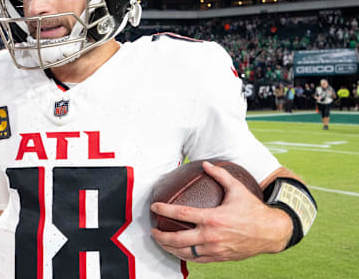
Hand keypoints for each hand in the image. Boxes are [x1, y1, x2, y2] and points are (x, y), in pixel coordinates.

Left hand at [150, 161, 291, 262]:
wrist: (271, 233)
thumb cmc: (253, 210)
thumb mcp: (238, 189)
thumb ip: (220, 175)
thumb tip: (206, 164)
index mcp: (213, 218)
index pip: (182, 214)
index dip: (164, 210)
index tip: (154, 207)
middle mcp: (212, 236)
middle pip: (178, 239)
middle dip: (161, 236)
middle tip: (152, 231)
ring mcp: (215, 250)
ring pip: (185, 252)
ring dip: (169, 248)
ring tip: (161, 242)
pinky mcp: (220, 258)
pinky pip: (197, 259)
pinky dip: (184, 256)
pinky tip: (178, 251)